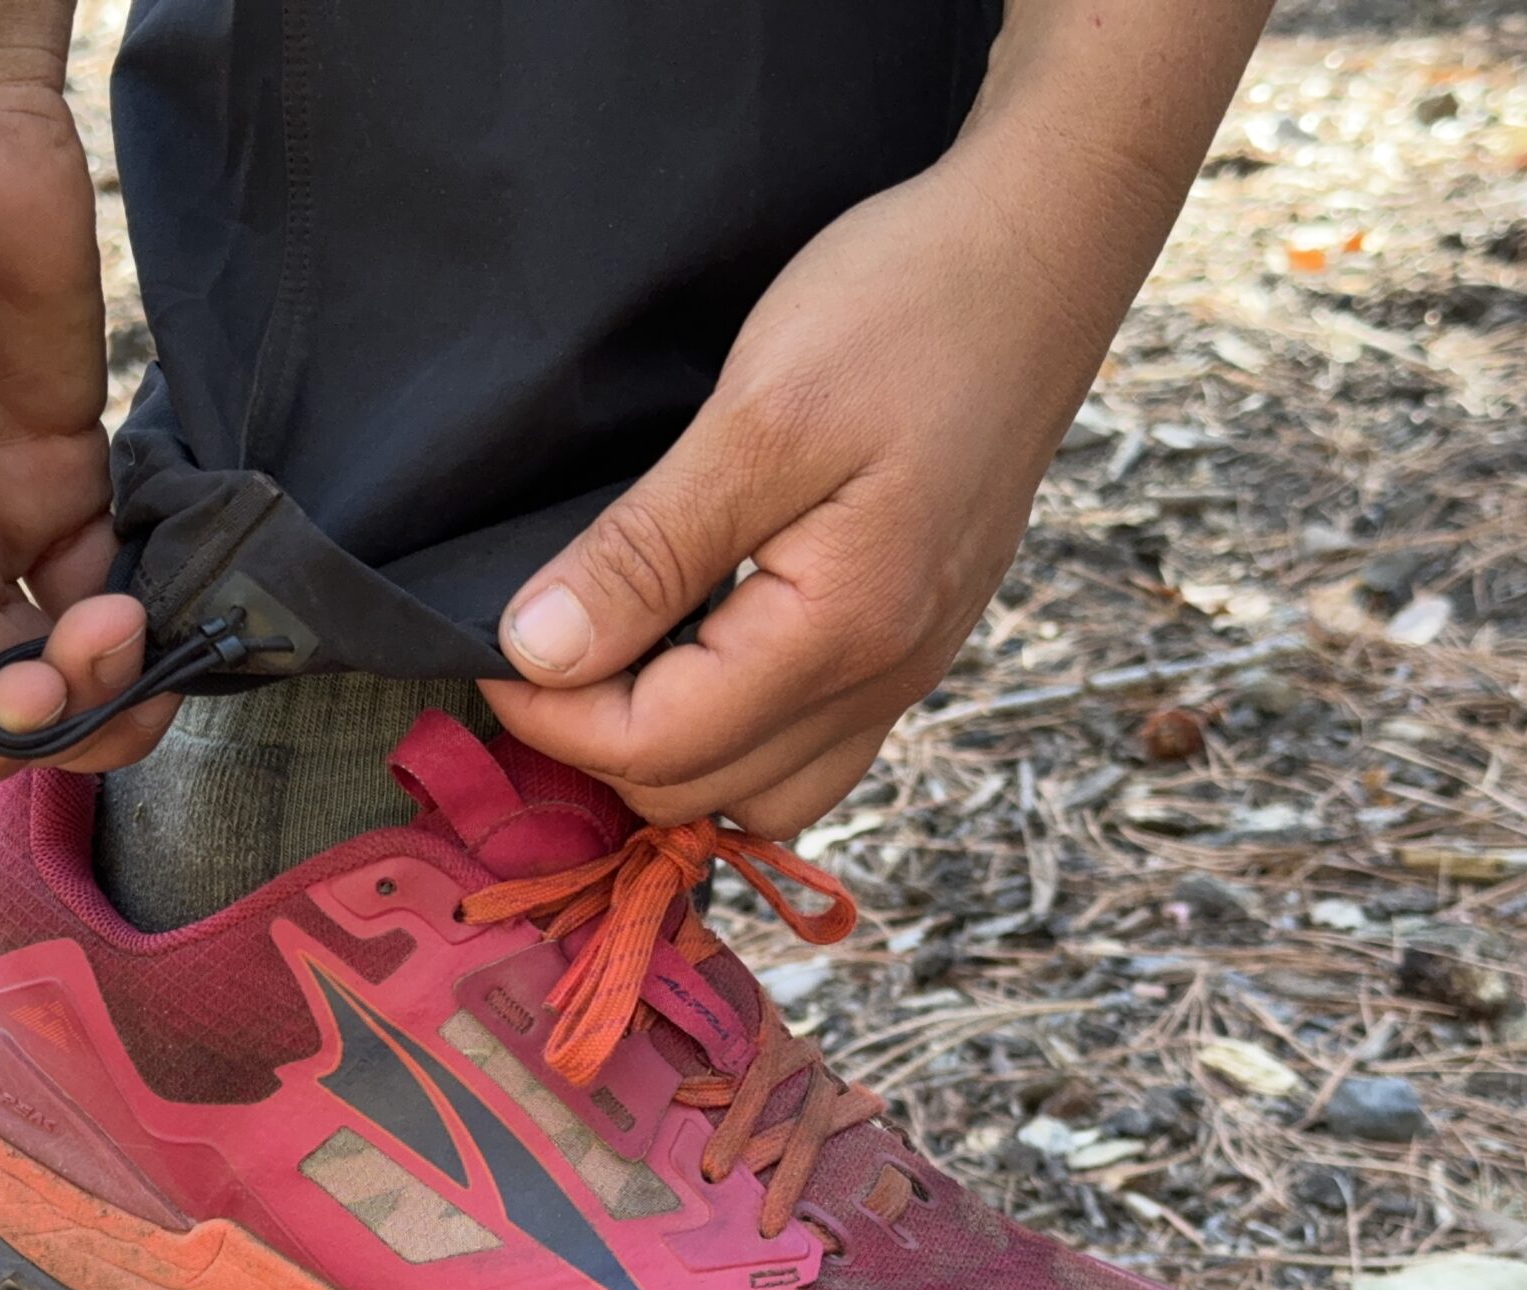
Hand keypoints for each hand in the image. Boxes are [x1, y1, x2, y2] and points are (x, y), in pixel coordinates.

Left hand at [483, 0, 1263, 840]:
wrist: (1036, 257)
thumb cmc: (904, 310)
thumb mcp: (758, 416)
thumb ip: (646, 550)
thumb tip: (537, 652)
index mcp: (839, 633)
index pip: (655, 747)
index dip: (549, 716)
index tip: (490, 644)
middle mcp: (881, 679)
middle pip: (700, 794)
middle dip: (597, 745)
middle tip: (536, 651)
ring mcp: (905, 669)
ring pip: (762, 797)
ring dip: (668, 759)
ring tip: (607, 671)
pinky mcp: (910, 642)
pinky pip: (811, 752)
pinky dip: (736, 740)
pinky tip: (692, 661)